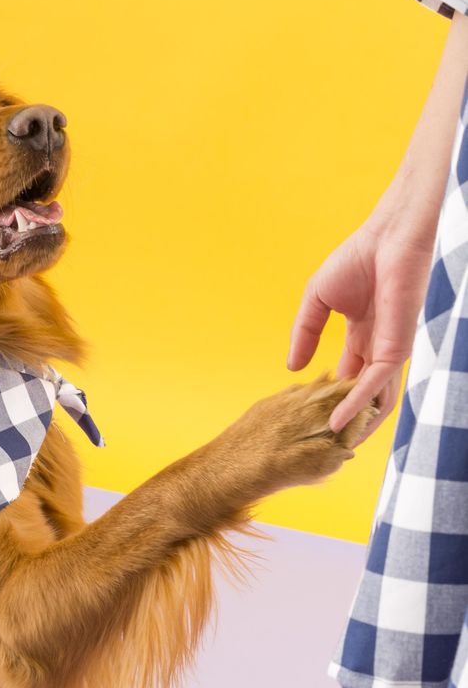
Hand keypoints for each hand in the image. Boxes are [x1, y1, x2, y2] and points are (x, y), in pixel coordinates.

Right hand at [287, 220, 433, 436]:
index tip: (312, 421)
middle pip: (362, 396)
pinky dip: (355, 404)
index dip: (329, 398)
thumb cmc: (357, 259)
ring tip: (332, 448)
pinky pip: (373, 384)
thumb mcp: (317, 300)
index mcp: (362, 336)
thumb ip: (304, 333)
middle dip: (345, 420)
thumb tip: (292, 368)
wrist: (387, 238)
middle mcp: (377, 348)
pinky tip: (337, 420)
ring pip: (373, 399)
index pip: (346, 377)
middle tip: (323, 446)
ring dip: (354, 424)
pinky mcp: (395, 348)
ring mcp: (388, 351)